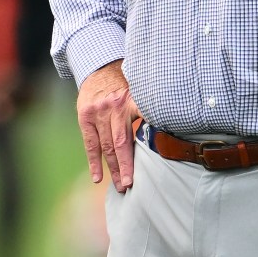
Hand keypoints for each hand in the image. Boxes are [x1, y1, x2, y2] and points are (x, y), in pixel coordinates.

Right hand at [76, 60, 141, 193]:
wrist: (98, 70)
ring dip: (113, 169)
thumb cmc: (124, 86)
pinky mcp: (85, 117)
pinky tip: (97, 178)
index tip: (154, 162)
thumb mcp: (140, 91)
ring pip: (107, 146)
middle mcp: (115, 107)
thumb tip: (171, 129)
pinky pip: (90, 144)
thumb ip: (149, 110)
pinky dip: (94, 162)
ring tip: (120, 186)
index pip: (144, 124)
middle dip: (127, 166)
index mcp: (132, 100)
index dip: (149, 143)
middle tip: (131, 185)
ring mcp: (98, 113)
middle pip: (122, 142)